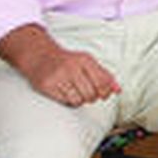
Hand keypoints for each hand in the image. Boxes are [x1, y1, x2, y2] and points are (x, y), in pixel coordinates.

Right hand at [0, 24, 119, 106]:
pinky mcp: (47, 86)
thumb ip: (105, 75)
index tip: (103, 94)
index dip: (105, 92)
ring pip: (78, 100)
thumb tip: (118, 90)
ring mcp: (58, 76)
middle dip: (92, 98)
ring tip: (75, 93)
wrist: (39, 56)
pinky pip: (65, 102)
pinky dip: (68, 101)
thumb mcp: (87, 62)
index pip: (103, 82)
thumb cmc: (67, 61)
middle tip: (87, 93)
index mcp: (84, 60)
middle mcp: (71, 67)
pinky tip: (65, 93)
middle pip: (91, 94)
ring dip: (80, 100)